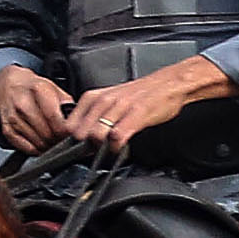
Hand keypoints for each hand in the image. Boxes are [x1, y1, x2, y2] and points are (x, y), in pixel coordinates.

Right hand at [0, 66, 73, 148]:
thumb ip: (67, 104)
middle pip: (46, 132)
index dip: (65, 130)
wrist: (10, 87)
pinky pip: (25, 147)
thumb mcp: (55, 89)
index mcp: (38, 89)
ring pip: (37, 142)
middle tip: (64, 140)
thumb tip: (78, 122)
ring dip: (48, 146)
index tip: (72, 134)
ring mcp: (13, 117)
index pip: (54, 117)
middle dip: (58, 140)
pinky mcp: (6, 128)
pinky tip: (41, 144)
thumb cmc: (35, 90)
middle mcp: (23, 102)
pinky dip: (36, 150)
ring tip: (54, 141)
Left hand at [63, 55, 230, 151]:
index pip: (70, 124)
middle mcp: (104, 100)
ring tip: (105, 151)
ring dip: (99, 148)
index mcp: (94, 97)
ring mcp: (120, 107)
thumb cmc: (141, 94)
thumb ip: (94, 116)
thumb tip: (80, 136)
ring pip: (96, 133)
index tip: (77, 149)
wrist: (168, 84)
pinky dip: (116, 147)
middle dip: (83, 147)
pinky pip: (118, 135)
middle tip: (92, 153)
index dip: (71, 141)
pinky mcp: (136, 114)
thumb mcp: (110, 101)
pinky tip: (119, 148)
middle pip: (80, 132)